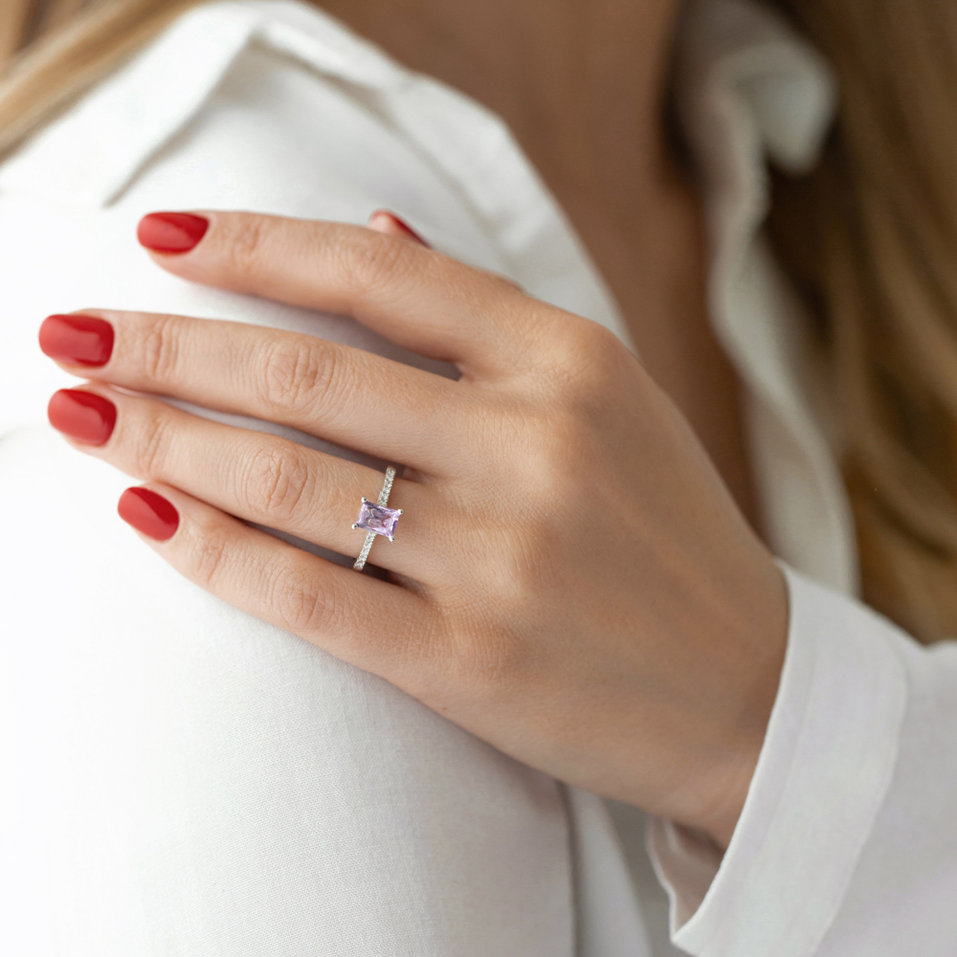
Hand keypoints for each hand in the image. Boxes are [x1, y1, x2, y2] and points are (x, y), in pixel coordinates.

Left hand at [39, 208, 787, 850]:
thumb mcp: (609, 398)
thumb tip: (376, 237)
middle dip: (168, 345)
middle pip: (308, 372)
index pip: (377, 276)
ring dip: (163, 437)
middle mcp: (535, 445)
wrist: (747, 686)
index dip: (254, 245)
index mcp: (571, 361)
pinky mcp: (472, 660)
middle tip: (69, 331)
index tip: (160, 238)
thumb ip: (489, 318)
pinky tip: (142, 511)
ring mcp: (503, 557)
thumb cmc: (665, 533)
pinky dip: (212, 550)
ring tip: (78, 409)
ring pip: (290, 479)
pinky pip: (310, 593)